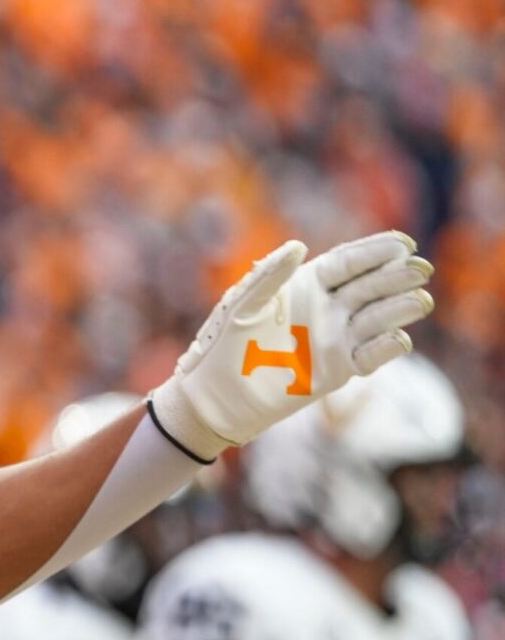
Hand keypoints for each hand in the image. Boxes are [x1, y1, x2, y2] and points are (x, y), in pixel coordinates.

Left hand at [150, 231, 434, 461]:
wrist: (217, 395)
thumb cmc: (223, 343)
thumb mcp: (244, 304)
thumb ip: (270, 276)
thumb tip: (298, 245)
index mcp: (305, 283)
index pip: (348, 262)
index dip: (375, 251)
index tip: (404, 244)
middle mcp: (327, 307)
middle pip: (370, 287)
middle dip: (396, 277)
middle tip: (421, 270)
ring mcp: (336, 337)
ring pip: (377, 319)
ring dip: (399, 309)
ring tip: (419, 300)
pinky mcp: (339, 369)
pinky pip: (370, 356)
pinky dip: (386, 348)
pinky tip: (399, 339)